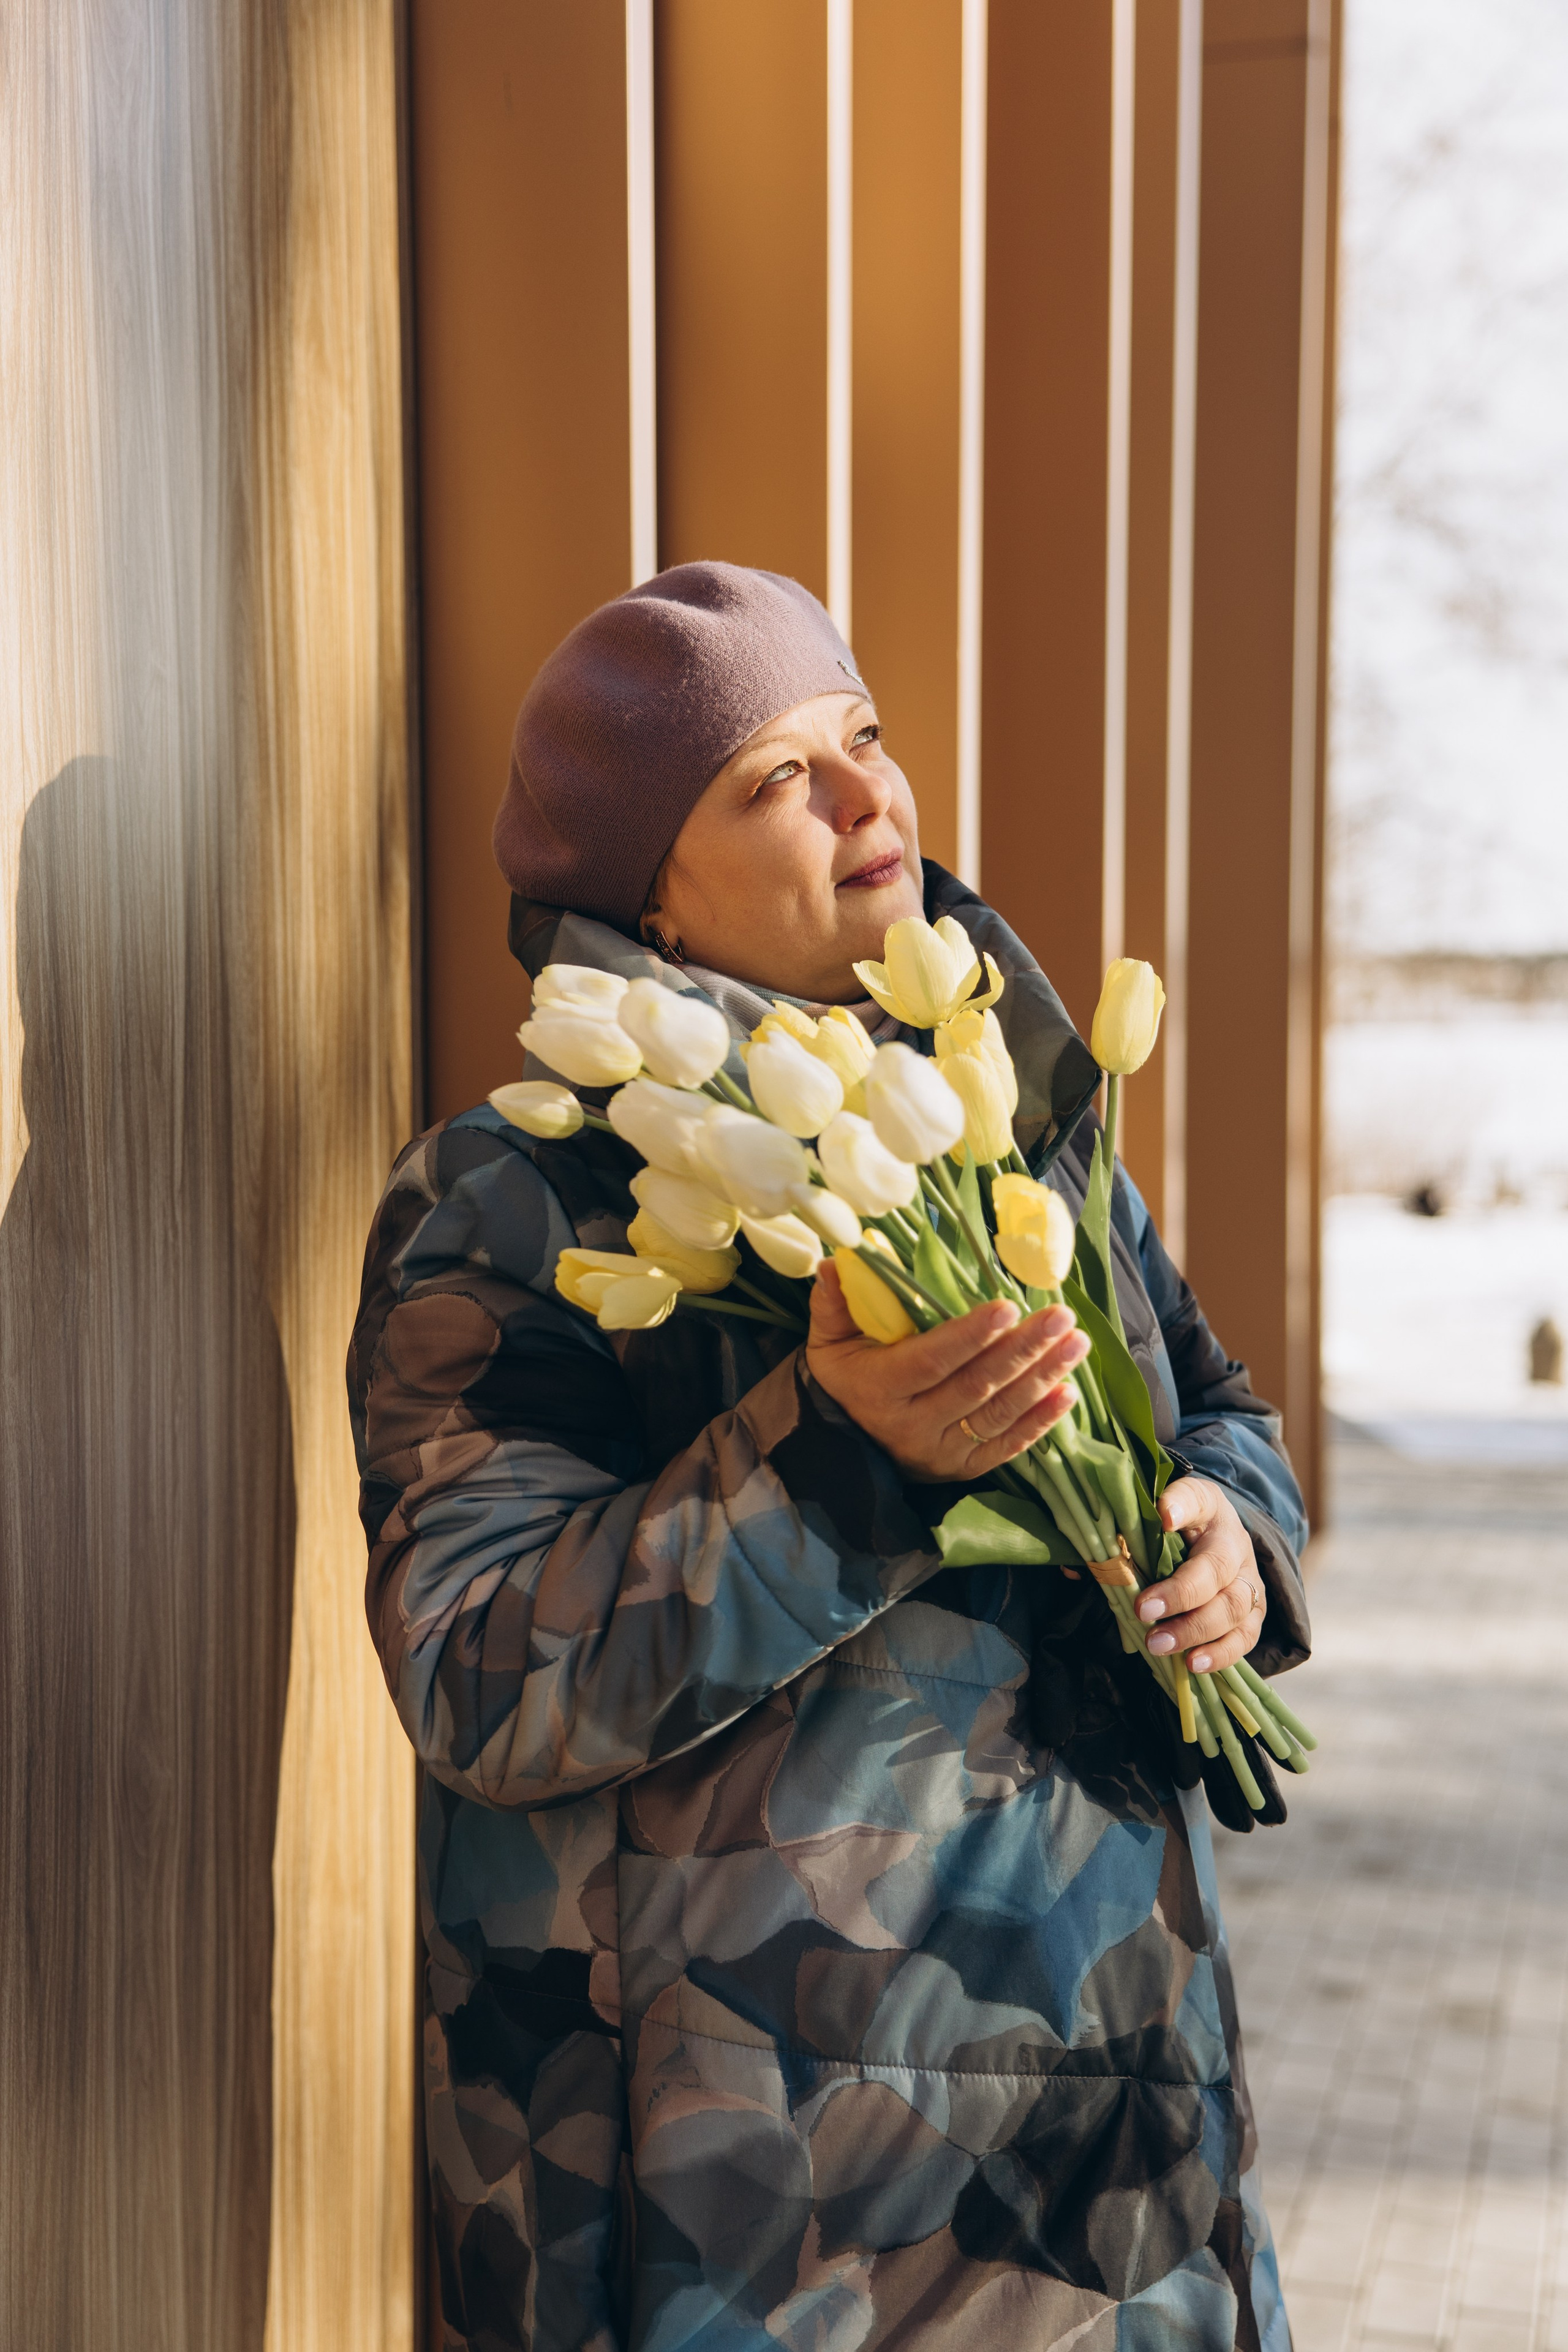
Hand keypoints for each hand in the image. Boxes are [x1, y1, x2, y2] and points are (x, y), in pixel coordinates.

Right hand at [806, 1261, 1088, 1481]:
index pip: (930, 1362)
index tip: (1006, 1308)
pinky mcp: (962, 1468)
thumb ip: (833, 1303)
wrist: (844, 1443)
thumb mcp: (829, 1342)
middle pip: (976, 1386)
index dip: (969, 1337)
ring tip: (1076, 1344)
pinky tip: (1068, 1392)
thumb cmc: (845, 1378)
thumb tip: (836, 1261)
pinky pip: (1007, 1446)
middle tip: (1060, 1317)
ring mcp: (941, 1451)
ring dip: (1042, 1379)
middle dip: (1022, 1350)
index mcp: (880, 1389)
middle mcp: (912, 1426)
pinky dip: (1041, 1422)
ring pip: (999, 1414)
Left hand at [1136, 1476, 1263, 1672]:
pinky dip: (1221, 1653)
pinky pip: (1245, 1636)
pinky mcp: (1255, 1612)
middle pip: (1216, 1566)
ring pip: (1233, 1606)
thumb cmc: (1174, 1532)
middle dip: (1181, 1592)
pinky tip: (1193, 1664)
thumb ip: (1119, 1537)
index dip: (1181, 1505)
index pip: (1196, 1497)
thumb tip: (1072, 1570)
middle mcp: (1233, 1541)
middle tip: (1143, 1610)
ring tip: (1159, 1644)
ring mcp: (1249, 1579)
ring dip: (1195, 1629)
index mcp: (1207, 1507)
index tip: (1164, 1515)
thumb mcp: (1151, 1520)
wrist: (1215, 1543)